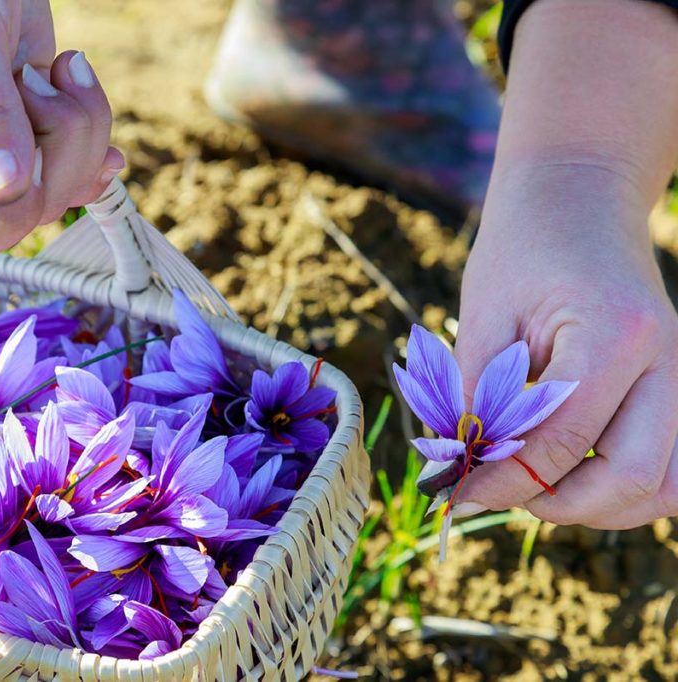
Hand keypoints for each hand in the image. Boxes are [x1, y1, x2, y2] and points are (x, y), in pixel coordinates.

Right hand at [0, 0, 123, 265]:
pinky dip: (92, 123)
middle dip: (62, 151)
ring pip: (64, 181)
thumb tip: (7, 189)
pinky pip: (78, 153)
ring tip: (59, 67)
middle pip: (31, 209)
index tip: (28, 161)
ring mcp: (0, 145)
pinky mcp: (34, 121)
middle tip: (44, 83)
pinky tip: (83, 91)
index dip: (8, 218)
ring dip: (83, 126)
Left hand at [454, 163, 677, 527]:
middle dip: (557, 503)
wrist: (579, 197)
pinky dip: (621, 488)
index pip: (563, 439)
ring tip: (532, 489)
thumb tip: (461, 465)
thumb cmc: (523, 247)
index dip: (504, 478)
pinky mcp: (674, 387)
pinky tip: (566, 476)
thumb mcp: (484, 311)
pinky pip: (668, 464)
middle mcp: (667, 361)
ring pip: (665, 485)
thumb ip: (475, 391)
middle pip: (632, 477)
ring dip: (598, 507)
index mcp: (616, 334)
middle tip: (496, 492)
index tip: (455, 492)